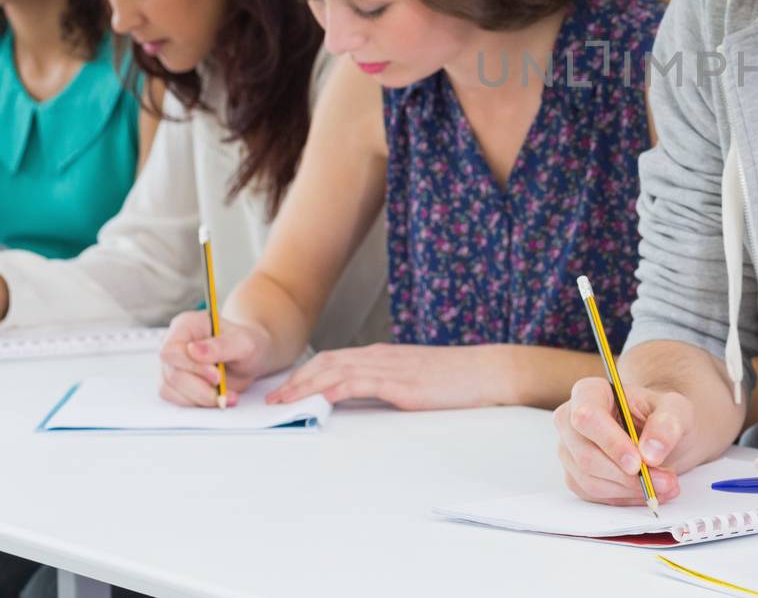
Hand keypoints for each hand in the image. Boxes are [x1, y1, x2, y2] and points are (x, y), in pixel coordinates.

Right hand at [158, 308, 269, 407]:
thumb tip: (193, 350)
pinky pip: (177, 400)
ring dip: (201, 397)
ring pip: (172, 389)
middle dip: (200, 387)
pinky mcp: (175, 384)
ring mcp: (171, 365)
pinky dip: (199, 402)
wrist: (250, 358)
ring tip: (227, 394)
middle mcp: (173, 344)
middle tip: (224, 387)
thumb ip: (221, 346)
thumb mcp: (243, 342)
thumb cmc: (246, 343)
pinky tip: (218, 397)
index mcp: (186, 324)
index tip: (216, 375)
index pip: (172, 350)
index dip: (192, 366)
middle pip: (172, 373)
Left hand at [266, 343, 499, 408]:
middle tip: (271, 397)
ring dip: (305, 386)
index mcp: (383, 356)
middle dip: (295, 379)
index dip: (304, 373)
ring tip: (284, 401)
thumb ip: (388, 384)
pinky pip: (361, 384)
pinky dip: (336, 389)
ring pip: (336, 372)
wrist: (486, 372)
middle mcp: (381, 357)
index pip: (333, 360)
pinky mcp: (401, 383)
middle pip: (327, 363)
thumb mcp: (414, 380)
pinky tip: (320, 397)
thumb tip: (363, 399)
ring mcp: (391, 368)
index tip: (284, 388)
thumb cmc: (456, 379)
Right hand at [554, 375, 706, 505]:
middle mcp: (571, 421)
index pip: (587, 416)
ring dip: (630, 489)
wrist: (660, 434)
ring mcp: (570, 451)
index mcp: (589, 392)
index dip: (610, 442)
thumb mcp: (676, 410)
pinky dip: (625, 498)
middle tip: (665, 480)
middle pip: (586, 455)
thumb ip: (667, 424)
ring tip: (665, 484)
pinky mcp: (575, 477)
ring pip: (591, 481)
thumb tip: (651, 452)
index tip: (639, 462)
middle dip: (628, 476)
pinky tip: (648, 490)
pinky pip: (595, 496)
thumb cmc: (662, 415)